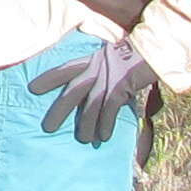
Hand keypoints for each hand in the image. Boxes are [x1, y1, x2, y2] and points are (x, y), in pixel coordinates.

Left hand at [28, 38, 157, 145]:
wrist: (157, 50)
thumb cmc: (138, 57)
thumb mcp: (116, 60)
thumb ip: (105, 72)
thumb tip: (100, 92)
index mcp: (94, 59)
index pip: (66, 68)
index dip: (49, 78)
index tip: (33, 88)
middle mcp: (97, 67)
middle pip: (72, 91)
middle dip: (59, 110)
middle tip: (47, 127)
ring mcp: (108, 77)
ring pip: (90, 105)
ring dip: (86, 124)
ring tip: (83, 140)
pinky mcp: (121, 86)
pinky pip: (109, 109)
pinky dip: (105, 124)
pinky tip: (103, 137)